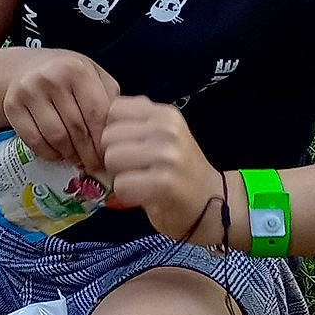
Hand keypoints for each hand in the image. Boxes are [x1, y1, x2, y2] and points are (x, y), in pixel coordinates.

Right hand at [0, 48, 119, 177]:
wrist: (26, 66)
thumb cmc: (69, 76)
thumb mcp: (94, 76)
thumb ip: (110, 99)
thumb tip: (121, 135)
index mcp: (77, 70)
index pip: (96, 114)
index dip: (103, 140)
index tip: (109, 157)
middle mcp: (51, 78)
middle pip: (76, 128)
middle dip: (88, 153)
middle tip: (95, 167)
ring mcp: (28, 91)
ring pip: (55, 138)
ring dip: (70, 155)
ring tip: (78, 160)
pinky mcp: (11, 106)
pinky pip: (34, 141)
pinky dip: (49, 154)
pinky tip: (58, 154)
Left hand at [101, 96, 223, 243]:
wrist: (215, 204)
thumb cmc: (180, 170)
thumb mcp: (164, 134)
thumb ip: (137, 121)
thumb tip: (99, 115)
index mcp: (164, 113)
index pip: (113, 110)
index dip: (113, 131)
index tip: (127, 147)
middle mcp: (166, 129)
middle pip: (108, 136)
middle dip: (113, 156)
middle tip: (134, 169)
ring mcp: (167, 154)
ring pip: (112, 159)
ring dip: (118, 176)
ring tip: (140, 181)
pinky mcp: (164, 183)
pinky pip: (121, 185)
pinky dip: (126, 195)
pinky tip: (144, 196)